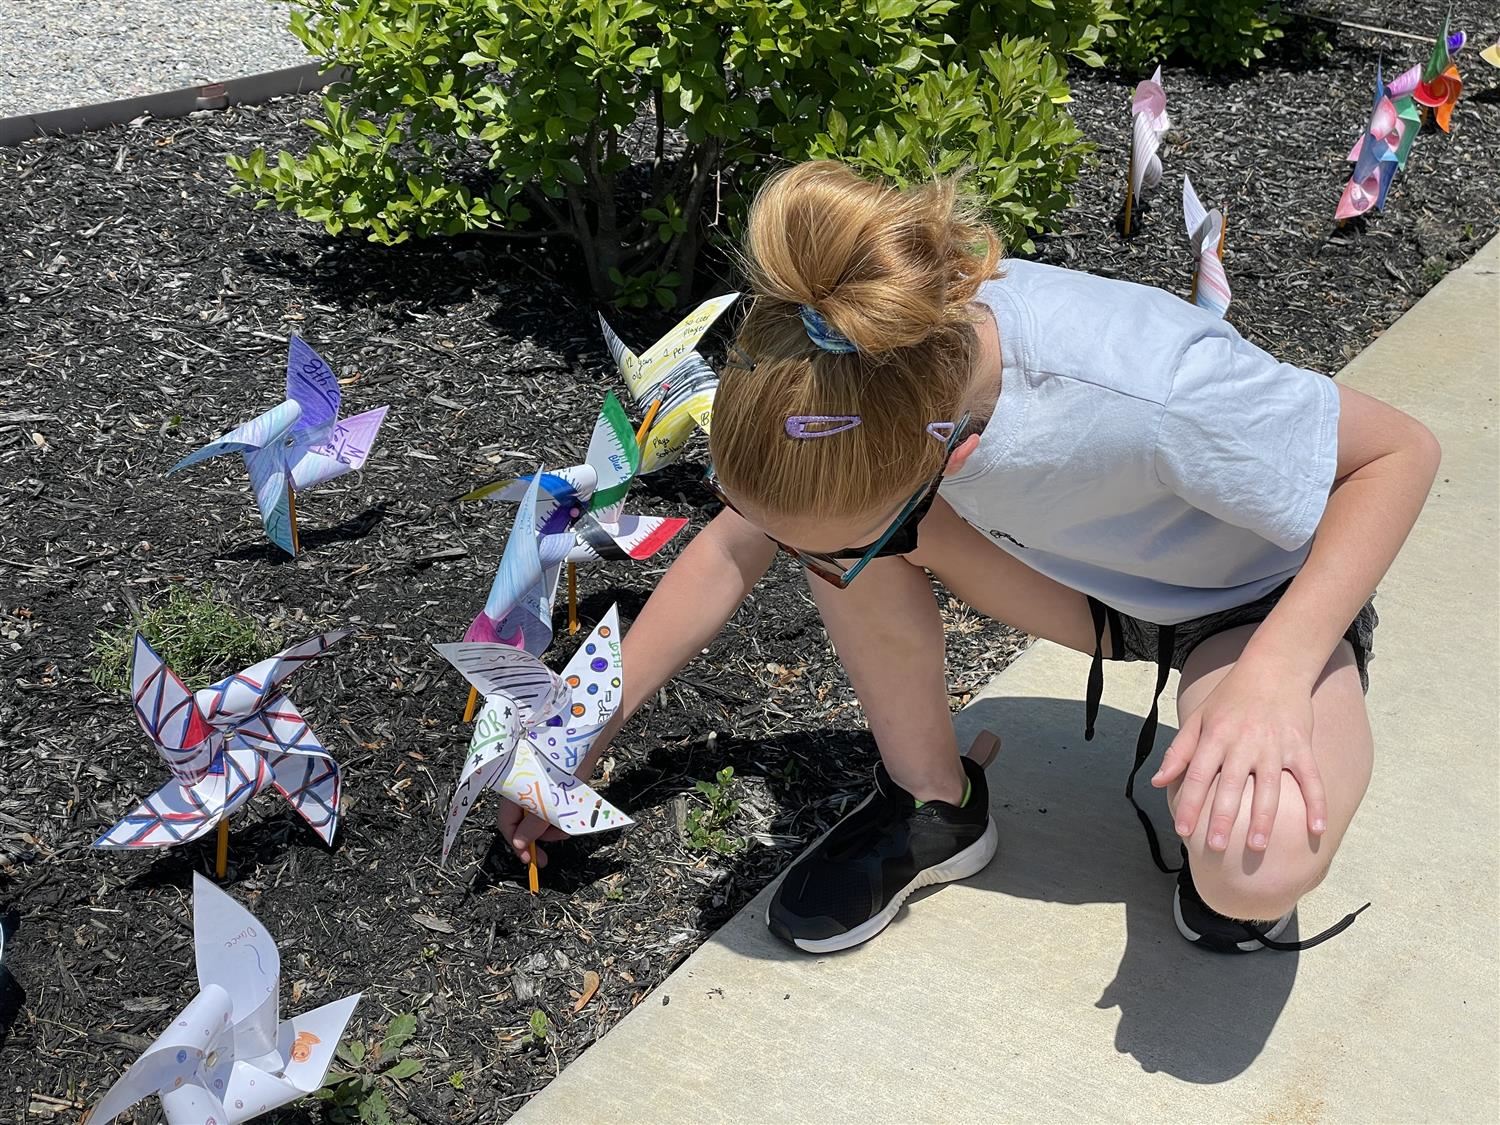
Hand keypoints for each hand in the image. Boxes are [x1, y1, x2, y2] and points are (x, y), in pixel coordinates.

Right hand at [495, 708, 624, 868]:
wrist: (585, 736)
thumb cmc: (565, 763)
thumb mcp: (549, 800)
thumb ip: (533, 825)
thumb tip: (520, 845)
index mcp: (512, 788)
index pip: (506, 824)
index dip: (517, 844)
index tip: (531, 860)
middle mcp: (520, 786)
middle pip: (522, 821)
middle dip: (539, 837)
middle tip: (554, 849)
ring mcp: (535, 784)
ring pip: (537, 815)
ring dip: (552, 826)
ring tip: (568, 827)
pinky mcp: (550, 782)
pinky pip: (548, 804)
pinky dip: (557, 813)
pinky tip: (569, 812)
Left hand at [1151, 664, 1326, 852]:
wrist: (1274, 668)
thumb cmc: (1231, 697)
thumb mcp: (1199, 718)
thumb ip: (1179, 751)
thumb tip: (1158, 781)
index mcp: (1215, 736)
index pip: (1197, 776)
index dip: (1189, 804)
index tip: (1183, 831)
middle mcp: (1244, 743)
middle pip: (1230, 786)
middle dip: (1223, 818)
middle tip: (1215, 847)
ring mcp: (1274, 746)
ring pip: (1269, 788)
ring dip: (1263, 819)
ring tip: (1256, 846)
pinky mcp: (1301, 746)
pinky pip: (1311, 779)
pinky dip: (1317, 804)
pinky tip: (1316, 829)